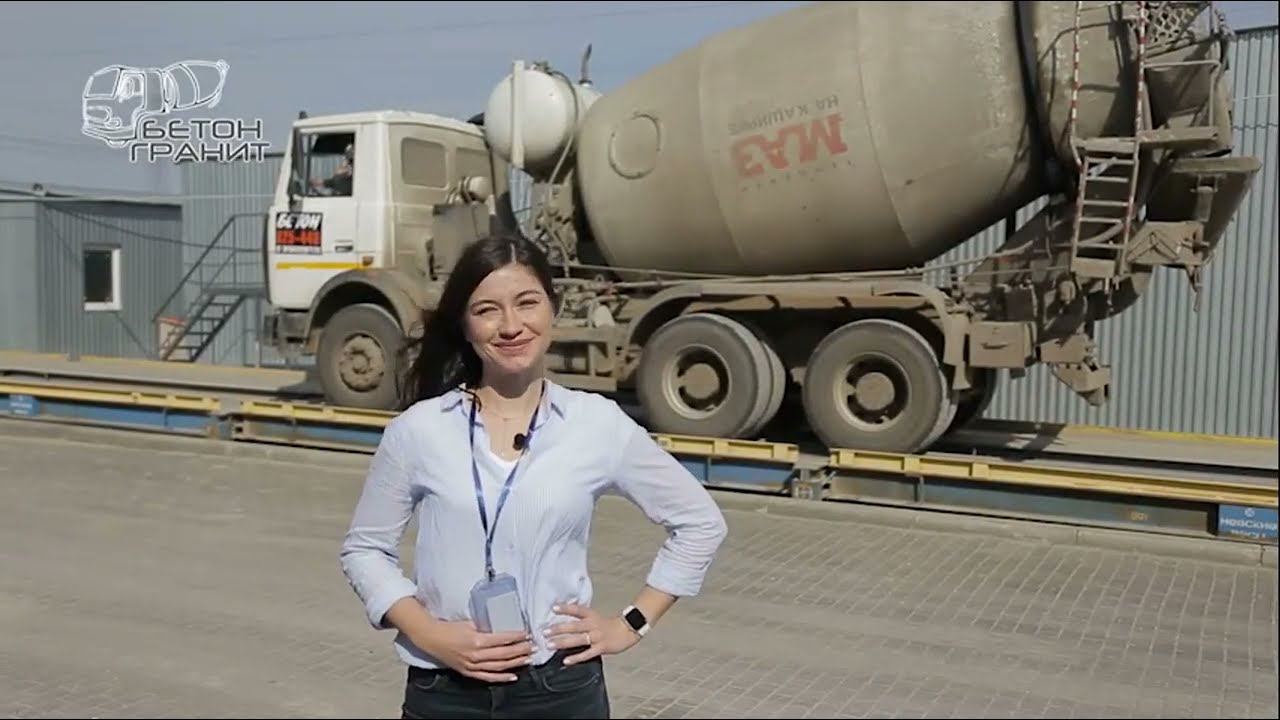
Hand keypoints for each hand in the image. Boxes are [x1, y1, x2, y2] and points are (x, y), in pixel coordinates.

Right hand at [415, 620, 533, 682]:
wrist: (432, 639)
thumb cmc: (450, 628)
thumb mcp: (470, 622)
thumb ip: (486, 626)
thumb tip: (503, 625)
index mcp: (477, 640)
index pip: (502, 639)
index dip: (517, 637)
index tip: (527, 634)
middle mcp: (476, 655)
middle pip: (504, 654)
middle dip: (521, 650)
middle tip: (533, 646)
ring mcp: (472, 665)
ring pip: (499, 666)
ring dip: (515, 663)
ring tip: (528, 659)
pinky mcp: (469, 672)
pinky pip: (488, 677)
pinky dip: (502, 678)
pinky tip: (513, 676)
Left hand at [543, 603, 641, 665]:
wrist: (627, 631)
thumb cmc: (607, 625)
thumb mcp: (594, 617)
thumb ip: (580, 617)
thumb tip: (564, 612)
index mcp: (591, 615)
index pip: (577, 609)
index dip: (566, 608)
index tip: (553, 608)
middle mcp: (593, 625)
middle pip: (574, 626)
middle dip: (558, 629)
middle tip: (545, 631)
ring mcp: (597, 637)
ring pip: (578, 639)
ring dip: (563, 642)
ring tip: (550, 645)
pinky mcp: (601, 648)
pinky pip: (587, 654)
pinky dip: (576, 657)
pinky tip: (565, 661)